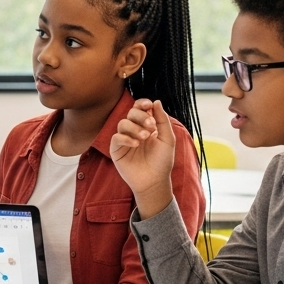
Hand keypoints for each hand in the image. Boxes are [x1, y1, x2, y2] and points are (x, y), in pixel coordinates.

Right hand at [109, 99, 175, 218]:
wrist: (155, 181)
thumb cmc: (162, 161)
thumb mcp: (167, 139)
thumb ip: (162, 120)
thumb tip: (156, 101)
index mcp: (146, 125)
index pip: (139, 108)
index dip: (142, 104)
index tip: (148, 105)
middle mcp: (134, 130)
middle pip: (131, 113)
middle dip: (141, 116)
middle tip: (151, 126)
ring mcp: (124, 139)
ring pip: (122, 123)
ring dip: (135, 127)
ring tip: (145, 137)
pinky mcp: (116, 150)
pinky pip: (116, 137)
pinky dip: (126, 138)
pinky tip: (136, 144)